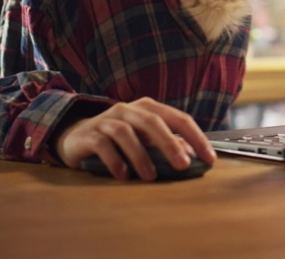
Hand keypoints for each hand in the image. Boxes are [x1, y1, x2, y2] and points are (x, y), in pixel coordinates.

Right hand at [54, 98, 215, 180]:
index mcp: (148, 108)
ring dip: (140, 155)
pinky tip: (123, 175)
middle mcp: (128, 109)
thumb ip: (167, 145)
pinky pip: (103, 145)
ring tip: (150, 176)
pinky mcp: (88, 134)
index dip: (195, 137)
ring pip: (126, 132)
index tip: (209, 158)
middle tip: (183, 165)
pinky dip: (115, 160)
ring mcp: (106, 120)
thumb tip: (191, 157)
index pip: (178, 118)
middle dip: (170, 143)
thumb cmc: (118, 139)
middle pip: (153, 121)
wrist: (76, 137)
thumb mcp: (145, 140)